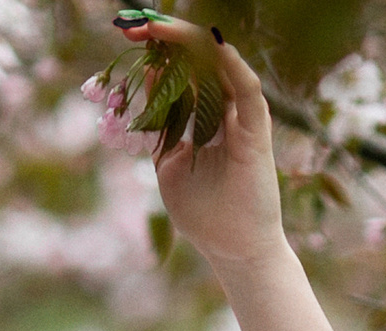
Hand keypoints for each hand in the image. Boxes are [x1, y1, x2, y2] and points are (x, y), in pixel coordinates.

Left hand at [152, 33, 286, 275]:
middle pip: (198, 61)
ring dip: (190, 43)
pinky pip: (245, 88)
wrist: (234, 250)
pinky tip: (213, 45)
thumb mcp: (167, 164)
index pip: (181, 71)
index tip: (129, 36)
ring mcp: (242, 116)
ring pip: (219, 65)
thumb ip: (160, 125)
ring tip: (161, 29)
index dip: (157, 52)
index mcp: (203, 116)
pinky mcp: (257, 128)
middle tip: (138, 24)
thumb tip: (148, 78)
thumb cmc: (203, 215)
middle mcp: (225, 109)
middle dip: (167, 40)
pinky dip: (231, 65)